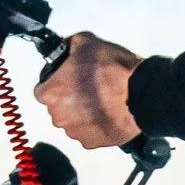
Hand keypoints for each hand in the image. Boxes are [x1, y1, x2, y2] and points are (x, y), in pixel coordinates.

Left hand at [33, 32, 144, 149]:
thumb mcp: (87, 42)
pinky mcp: (92, 142)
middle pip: (57, 107)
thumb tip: (68, 48)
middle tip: (89, 87)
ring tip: (102, 100)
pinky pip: (88, 133)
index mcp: (52, 93)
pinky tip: (108, 112)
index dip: (56, 83)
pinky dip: (95, 125)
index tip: (67, 79)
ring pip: (73, 121)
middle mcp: (59, 116)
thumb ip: (69, 46)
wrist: (142, 93)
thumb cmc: (114, 71)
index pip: (43, 90)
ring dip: (82, 112)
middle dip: (69, 98)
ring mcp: (75, 132)